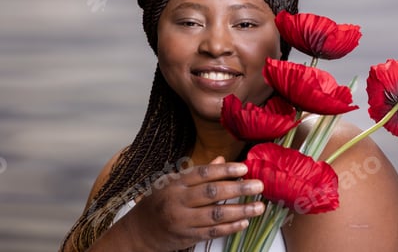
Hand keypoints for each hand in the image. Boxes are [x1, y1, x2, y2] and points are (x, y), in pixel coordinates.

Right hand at [121, 156, 264, 250]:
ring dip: (240, 210)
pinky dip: (230, 227)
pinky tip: (245, 222)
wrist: (138, 231)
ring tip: (259, 206)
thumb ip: (198, 173)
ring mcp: (182, 220)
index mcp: (175, 183)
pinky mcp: (187, 237)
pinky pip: (212, 232)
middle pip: (212, 193)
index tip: (244, 168)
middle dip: (239, 189)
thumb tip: (222, 160)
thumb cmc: (158, 202)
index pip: (203, 174)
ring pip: (216, 214)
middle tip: (259, 186)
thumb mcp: (173, 183)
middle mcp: (178, 201)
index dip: (225, 170)